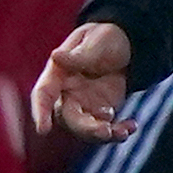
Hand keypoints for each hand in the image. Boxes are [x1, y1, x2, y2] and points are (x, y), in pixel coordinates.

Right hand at [33, 18, 133, 141]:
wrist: (127, 45)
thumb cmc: (105, 38)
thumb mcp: (96, 41)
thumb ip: (78, 55)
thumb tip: (55, 56)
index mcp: (58, 73)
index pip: (43, 94)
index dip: (40, 112)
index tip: (43, 130)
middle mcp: (67, 93)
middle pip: (68, 118)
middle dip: (85, 128)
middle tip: (105, 131)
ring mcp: (85, 105)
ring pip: (87, 129)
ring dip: (103, 134)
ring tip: (123, 131)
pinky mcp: (102, 112)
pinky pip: (107, 129)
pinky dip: (119, 132)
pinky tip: (131, 125)